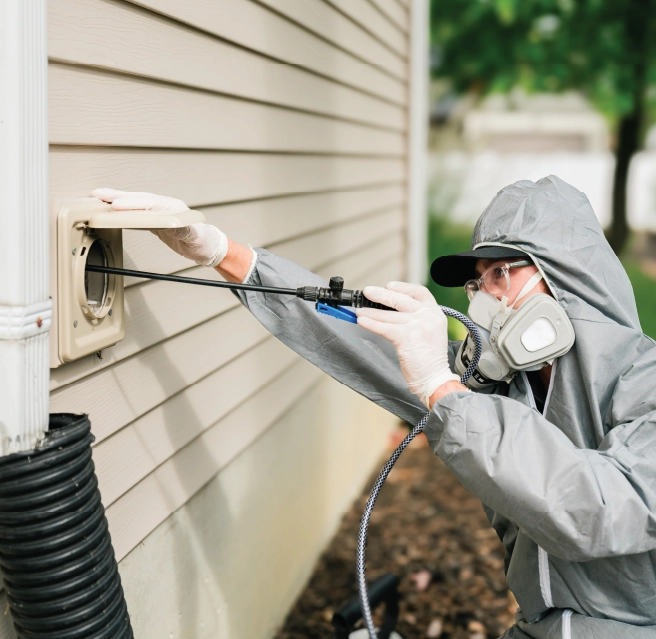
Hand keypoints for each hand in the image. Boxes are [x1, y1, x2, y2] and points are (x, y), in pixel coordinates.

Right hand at [92, 188, 227, 267]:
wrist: (206, 245)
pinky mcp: (154, 219)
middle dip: (118, 196)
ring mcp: (159, 211)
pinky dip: (123, 209)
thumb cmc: (202, 240)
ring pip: (135, 202)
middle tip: (99, 195)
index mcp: (173, 208)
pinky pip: (136, 211)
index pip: (149, 203)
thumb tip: (172, 224)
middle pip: (138, 198)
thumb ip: (183, 229)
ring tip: (98, 197)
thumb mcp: (194, 236)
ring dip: (117, 199)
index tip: (117, 205)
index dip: (133, 204)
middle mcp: (165, 206)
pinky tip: (111, 210)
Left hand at [355, 282, 460, 407]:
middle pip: (400, 299)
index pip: (419, 292)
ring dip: (370, 312)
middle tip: (367, 292)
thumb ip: (417, 319)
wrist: (435, 379)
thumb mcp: (430, 333)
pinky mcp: (407, 336)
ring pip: (388, 315)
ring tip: (359, 311)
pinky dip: (370, 323)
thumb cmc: (430, 361)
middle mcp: (429, 316)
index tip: (389, 286)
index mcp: (435, 313)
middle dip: (380, 295)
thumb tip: (391, 311)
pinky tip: (362, 321)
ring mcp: (419, 325)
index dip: (402, 287)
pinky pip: (383, 327)